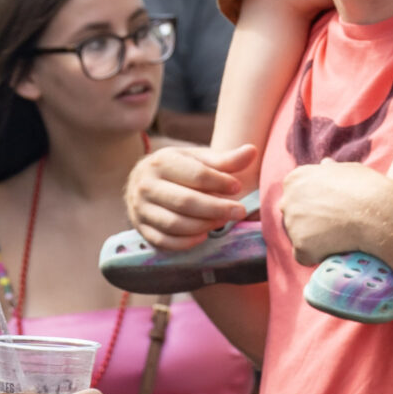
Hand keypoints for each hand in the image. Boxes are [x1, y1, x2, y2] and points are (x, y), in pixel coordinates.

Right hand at [128, 143, 256, 250]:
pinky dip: (187, 242)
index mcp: (161, 162)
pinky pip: (165, 241)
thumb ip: (226, 159)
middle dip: (217, 209)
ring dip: (205, 226)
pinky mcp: (141, 228)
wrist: (145, 181)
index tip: (238, 187)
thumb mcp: (200, 159)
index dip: (221, 182)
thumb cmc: (179, 169)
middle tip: (240, 211)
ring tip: (223, 221)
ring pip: (175, 224)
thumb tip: (252, 151)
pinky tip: (204, 235)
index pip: (197, 175)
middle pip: (186, 202)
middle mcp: (146, 185)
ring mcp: (140, 208)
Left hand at [274, 161, 392, 263]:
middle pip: (295, 217)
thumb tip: (324, 163)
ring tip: (341, 238)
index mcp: (296, 179)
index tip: (334, 211)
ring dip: (316, 240)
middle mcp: (288, 200)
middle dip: (312, 223)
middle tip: (338, 226)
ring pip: (300, 238)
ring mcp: (292, 224)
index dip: (317, 207)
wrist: (381, 214)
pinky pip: (304, 257)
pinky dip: (318, 257)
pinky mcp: (301, 246)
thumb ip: (332, 170)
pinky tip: (336, 250)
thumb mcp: (350, 170)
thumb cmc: (370, 190)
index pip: (297, 197)